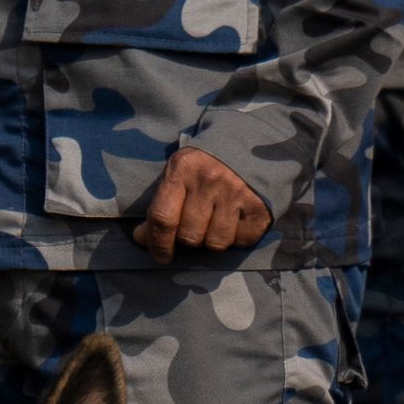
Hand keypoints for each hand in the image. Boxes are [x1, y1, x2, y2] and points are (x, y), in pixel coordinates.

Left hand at [133, 148, 268, 260]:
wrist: (248, 147)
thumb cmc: (204, 166)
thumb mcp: (178, 174)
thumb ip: (161, 204)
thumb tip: (143, 238)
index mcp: (183, 169)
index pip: (163, 218)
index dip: (158, 244)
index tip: (161, 256)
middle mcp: (211, 180)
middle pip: (190, 236)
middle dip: (188, 239)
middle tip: (193, 228)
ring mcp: (238, 193)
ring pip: (215, 243)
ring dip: (211, 240)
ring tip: (214, 224)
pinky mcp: (260, 207)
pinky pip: (242, 241)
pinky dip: (236, 238)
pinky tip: (235, 221)